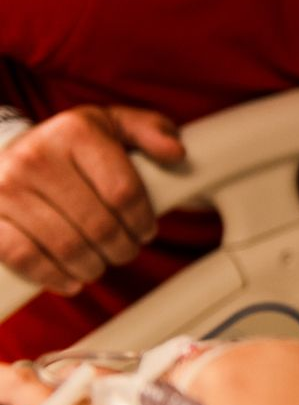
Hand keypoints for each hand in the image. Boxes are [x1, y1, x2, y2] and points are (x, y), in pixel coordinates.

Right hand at [0, 104, 184, 293]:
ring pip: (68, 247)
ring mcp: (5, 188)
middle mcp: (36, 156)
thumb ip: (151, 131)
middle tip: (124, 251)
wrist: (6, 151)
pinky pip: (25, 258)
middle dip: (122, 248)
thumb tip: (176, 152)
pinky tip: (70, 279)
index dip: (142, 222)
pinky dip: (53, 276)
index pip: (124, 193)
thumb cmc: (71, 146)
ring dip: (93, 267)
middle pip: (100, 225)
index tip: (145, 231)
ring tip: (99, 263)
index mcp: (75, 132)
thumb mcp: (113, 126)